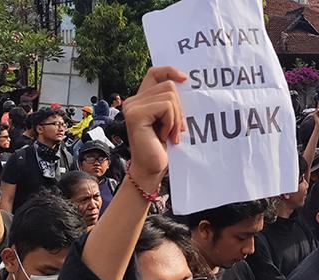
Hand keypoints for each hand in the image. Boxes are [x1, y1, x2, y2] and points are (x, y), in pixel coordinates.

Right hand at [122, 66, 186, 187]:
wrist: (151, 170)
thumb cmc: (163, 149)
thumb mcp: (170, 121)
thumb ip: (172, 103)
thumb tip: (186, 83)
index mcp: (141, 100)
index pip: (155, 73)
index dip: (170, 71)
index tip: (185, 79)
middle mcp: (133, 100)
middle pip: (169, 85)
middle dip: (179, 108)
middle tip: (175, 130)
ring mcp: (132, 106)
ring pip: (170, 96)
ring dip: (176, 118)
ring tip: (169, 135)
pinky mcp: (136, 114)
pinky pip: (166, 107)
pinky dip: (171, 122)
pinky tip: (164, 137)